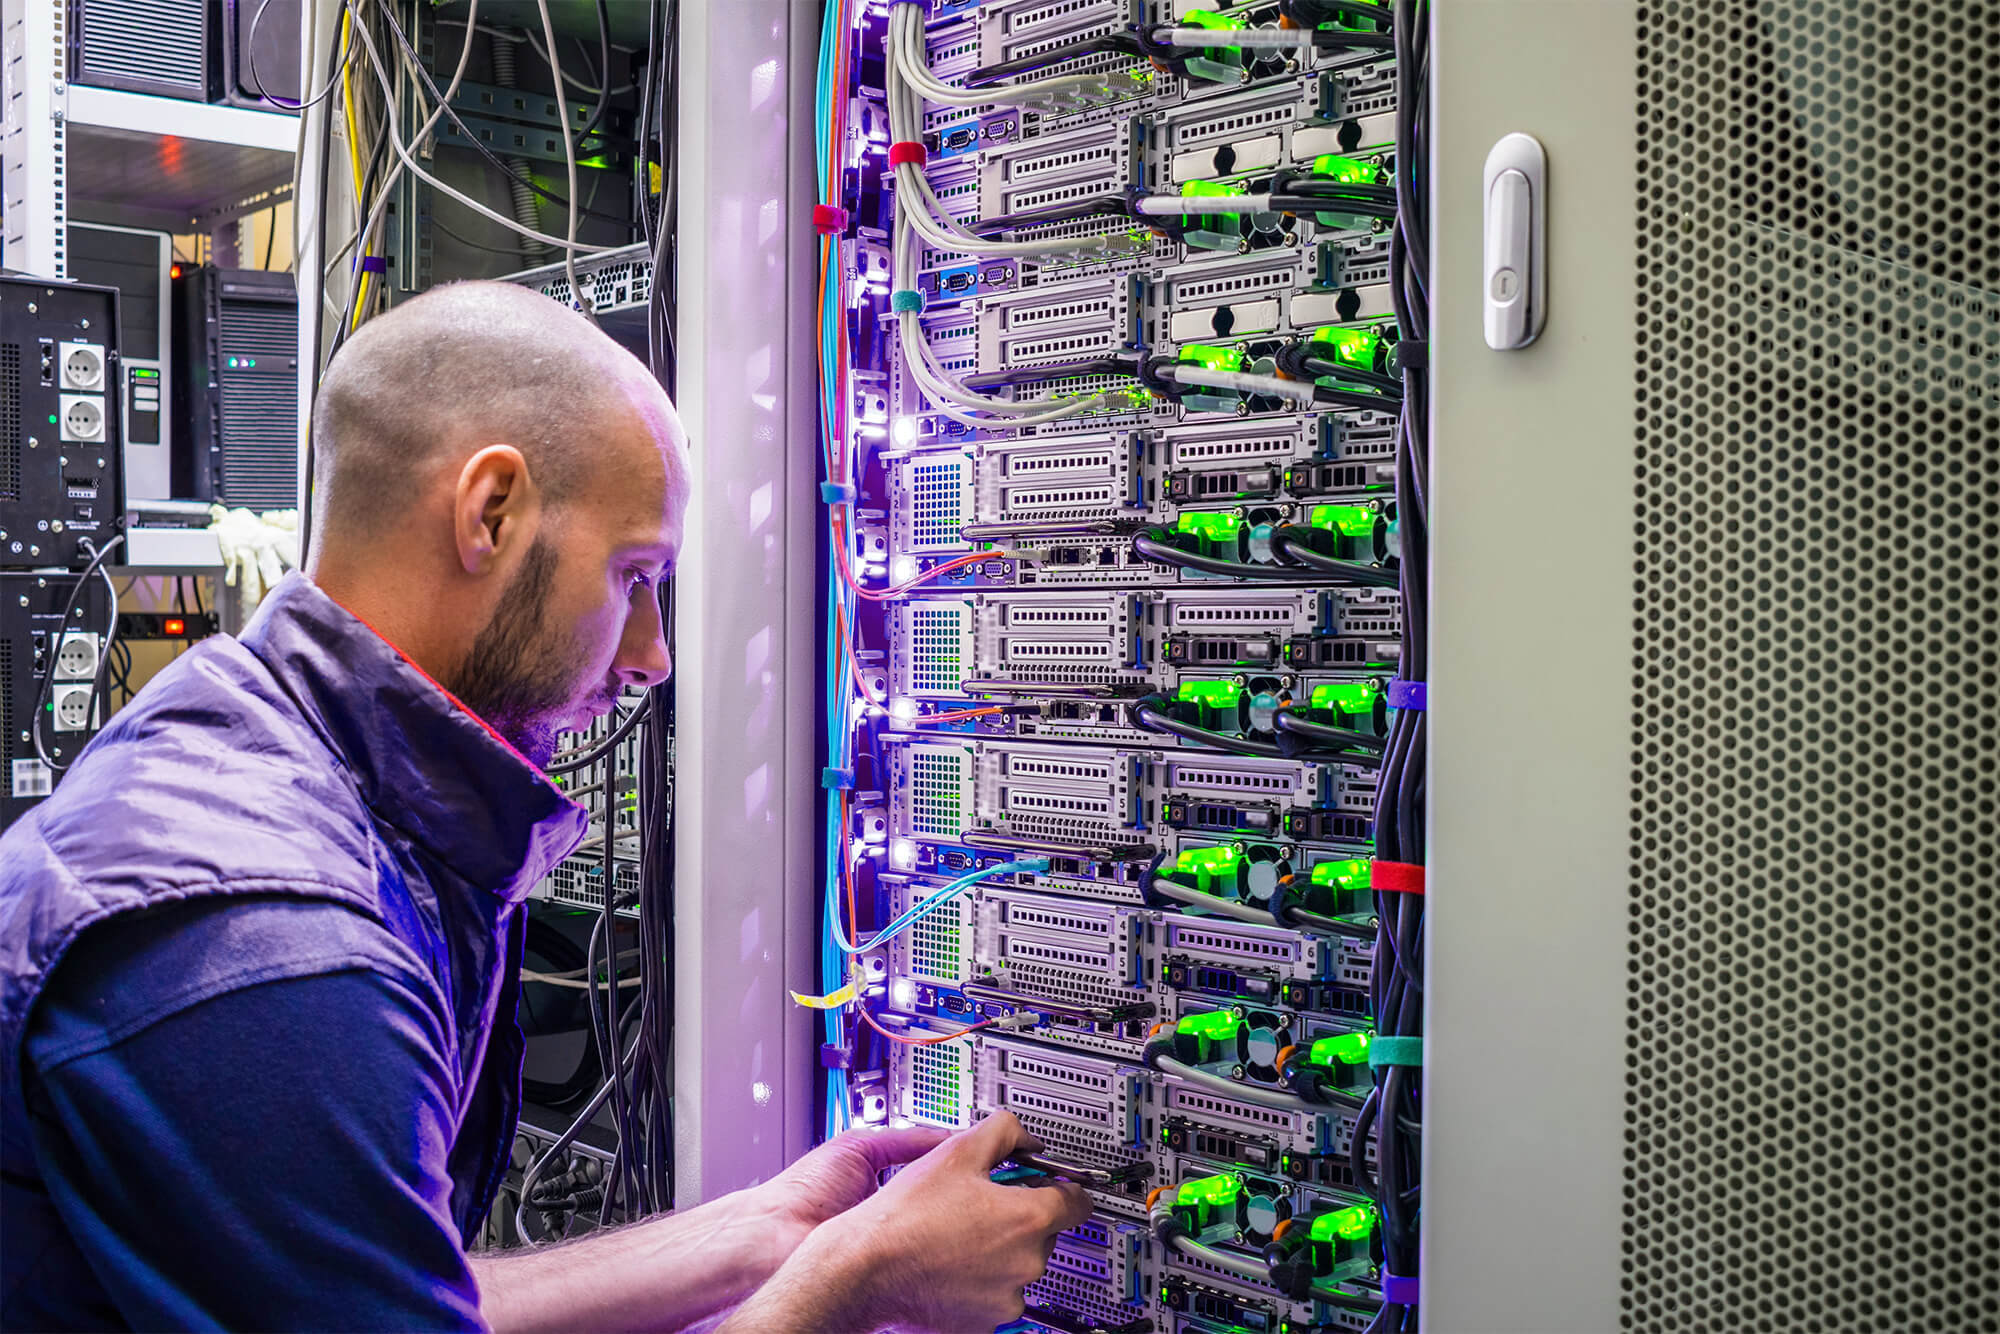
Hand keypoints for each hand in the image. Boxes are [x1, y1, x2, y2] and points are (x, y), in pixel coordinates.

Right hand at [780, 1111, 1091, 1333]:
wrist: (867, 1269)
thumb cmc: (906, 1217)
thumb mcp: (957, 1151)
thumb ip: (1004, 1132)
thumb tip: (1024, 1136)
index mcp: (1028, 1219)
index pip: (1079, 1200)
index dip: (1063, 1184)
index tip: (1052, 1181)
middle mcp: (1026, 1262)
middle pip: (1046, 1230)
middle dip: (1021, 1214)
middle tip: (985, 1201)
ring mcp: (1007, 1297)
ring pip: (1019, 1263)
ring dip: (1000, 1247)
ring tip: (959, 1231)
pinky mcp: (985, 1321)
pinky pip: (996, 1292)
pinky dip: (981, 1278)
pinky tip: (952, 1259)